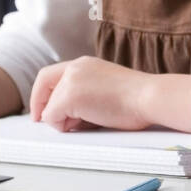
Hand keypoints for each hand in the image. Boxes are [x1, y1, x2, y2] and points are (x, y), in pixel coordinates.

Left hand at [30, 56, 153, 130]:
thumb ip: (85, 91)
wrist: (149, 97)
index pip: (50, 74)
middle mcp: (75, 68)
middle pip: (44, 87)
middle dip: (42, 106)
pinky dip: (63, 126)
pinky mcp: (68, 98)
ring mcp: (71, 82)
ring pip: (48, 107)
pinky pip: (52, 118)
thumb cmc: (137, 98)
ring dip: (62, 119)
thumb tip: (69, 113)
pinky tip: (86, 123)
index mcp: (85, 64)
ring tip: (88, 121)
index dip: (41, 92)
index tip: (43, 108)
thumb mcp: (105, 86)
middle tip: (44, 121)